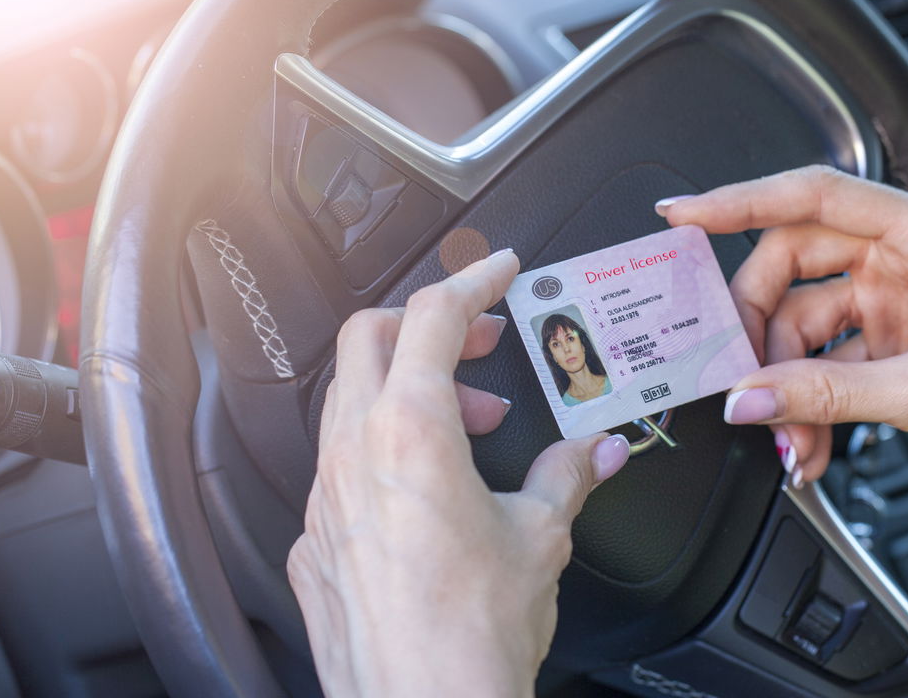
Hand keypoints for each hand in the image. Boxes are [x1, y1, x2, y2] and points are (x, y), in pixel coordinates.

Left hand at [287, 249, 630, 697]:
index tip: (499, 272)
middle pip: (370, 338)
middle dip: (428, 324)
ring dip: (408, 391)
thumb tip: (593, 450)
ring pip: (348, 401)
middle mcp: (353, 454)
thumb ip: (567, 476)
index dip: (473, 281)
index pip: (434, 318)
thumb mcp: (540, 537)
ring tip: (468, 427)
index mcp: (410, 432)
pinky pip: (339, 467)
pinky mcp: (314, 543)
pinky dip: (382, 451)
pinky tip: (425, 492)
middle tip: (482, 345)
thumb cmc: (470, 635)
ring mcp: (324, 499)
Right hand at [658, 166, 907, 501]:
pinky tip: (809, 441)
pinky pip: (825, 361)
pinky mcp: (892, 339)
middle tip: (739, 374)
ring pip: (805, 321)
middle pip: (796, 264)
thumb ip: (826, 393)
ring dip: (787, 382)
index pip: (819, 195)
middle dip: (761, 327)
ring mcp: (898, 297)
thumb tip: (748, 395)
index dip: (742, 201)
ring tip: (791, 436)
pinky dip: (810, 401)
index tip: (685, 214)